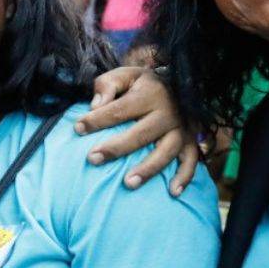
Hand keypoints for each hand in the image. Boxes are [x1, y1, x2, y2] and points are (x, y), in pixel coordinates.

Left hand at [78, 66, 200, 194]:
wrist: (181, 84)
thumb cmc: (142, 85)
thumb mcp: (125, 75)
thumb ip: (107, 85)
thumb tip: (95, 105)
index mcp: (150, 94)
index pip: (119, 109)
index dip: (97, 120)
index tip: (77, 128)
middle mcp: (168, 113)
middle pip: (141, 134)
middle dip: (116, 148)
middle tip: (93, 159)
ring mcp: (181, 129)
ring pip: (166, 151)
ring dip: (148, 169)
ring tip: (128, 183)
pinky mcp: (191, 142)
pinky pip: (191, 161)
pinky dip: (185, 177)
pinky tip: (173, 192)